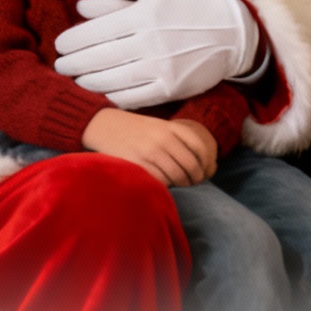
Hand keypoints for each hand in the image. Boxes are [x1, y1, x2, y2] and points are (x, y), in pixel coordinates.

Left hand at [53, 0, 257, 108]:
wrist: (230, 31)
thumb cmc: (190, 3)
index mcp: (143, 15)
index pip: (97, 31)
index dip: (74, 41)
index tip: (60, 46)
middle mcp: (150, 43)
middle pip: (100, 58)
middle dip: (74, 64)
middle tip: (59, 66)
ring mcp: (161, 68)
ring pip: (113, 80)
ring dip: (88, 82)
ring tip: (76, 79)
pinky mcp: (171, 89)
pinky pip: (134, 98)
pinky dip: (112, 97)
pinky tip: (101, 93)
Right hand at [81, 109, 217, 186]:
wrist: (105, 125)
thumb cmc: (136, 129)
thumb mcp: (159, 126)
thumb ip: (178, 139)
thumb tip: (201, 163)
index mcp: (171, 128)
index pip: (199, 147)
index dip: (206, 162)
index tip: (204, 170)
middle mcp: (163, 139)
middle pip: (191, 165)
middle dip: (196, 178)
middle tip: (194, 182)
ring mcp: (150, 152)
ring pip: (177, 176)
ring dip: (182, 183)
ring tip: (180, 183)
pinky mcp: (138, 164)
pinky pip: (160, 181)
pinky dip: (166, 185)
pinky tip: (164, 182)